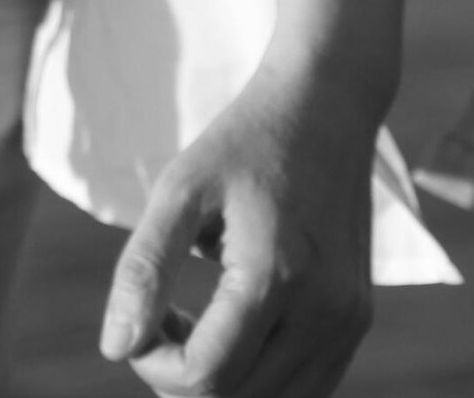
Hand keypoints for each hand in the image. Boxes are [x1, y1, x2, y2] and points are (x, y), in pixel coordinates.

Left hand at [100, 63, 381, 397]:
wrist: (328, 104)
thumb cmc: (245, 141)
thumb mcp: (180, 189)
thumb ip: (144, 270)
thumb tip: (115, 349)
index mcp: (275, 275)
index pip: (203, 378)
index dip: (154, 366)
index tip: (143, 317)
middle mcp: (324, 310)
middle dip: (182, 377)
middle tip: (164, 317)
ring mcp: (348, 320)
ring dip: (222, 383)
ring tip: (197, 322)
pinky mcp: (358, 320)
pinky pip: (303, 388)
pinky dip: (258, 379)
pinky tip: (234, 328)